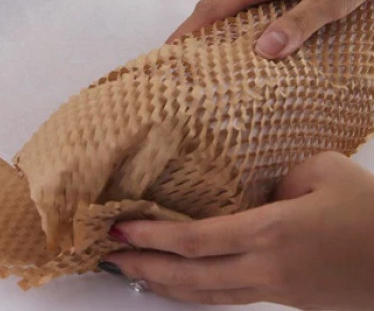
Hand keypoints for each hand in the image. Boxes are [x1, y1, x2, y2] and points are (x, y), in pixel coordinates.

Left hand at [100, 152, 372, 308]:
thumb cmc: (369, 212)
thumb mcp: (322, 170)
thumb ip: (275, 174)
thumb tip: (244, 183)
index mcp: (271, 233)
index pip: (196, 240)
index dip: (152, 238)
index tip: (120, 228)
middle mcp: (266, 268)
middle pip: (190, 276)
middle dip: (143, 267)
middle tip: (107, 256)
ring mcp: (275, 290)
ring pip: (206, 295)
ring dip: (163, 285)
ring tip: (130, 273)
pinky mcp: (285, 299)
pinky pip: (227, 299)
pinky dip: (194, 293)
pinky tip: (178, 286)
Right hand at [169, 0, 372, 58]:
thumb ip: (298, 24)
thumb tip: (262, 51)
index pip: (214, 5)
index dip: (189, 29)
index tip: (168, 52)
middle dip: (194, 28)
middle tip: (182, 60)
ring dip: (212, 20)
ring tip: (204, 50)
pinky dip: (230, 12)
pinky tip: (239, 29)